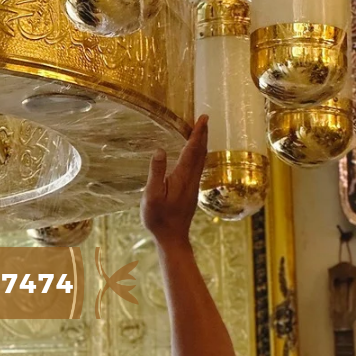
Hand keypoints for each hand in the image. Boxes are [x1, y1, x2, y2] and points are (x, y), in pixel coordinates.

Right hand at [141, 115, 207, 248]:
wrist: (172, 237)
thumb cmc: (158, 217)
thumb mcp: (151, 195)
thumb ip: (156, 172)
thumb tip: (160, 150)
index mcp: (182, 176)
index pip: (192, 149)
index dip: (198, 133)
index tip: (203, 118)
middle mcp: (191, 179)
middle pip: (201, 152)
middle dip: (203, 134)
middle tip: (205, 119)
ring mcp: (192, 185)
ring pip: (201, 159)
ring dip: (202, 144)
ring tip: (201, 132)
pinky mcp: (190, 190)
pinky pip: (197, 166)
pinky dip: (198, 154)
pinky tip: (194, 154)